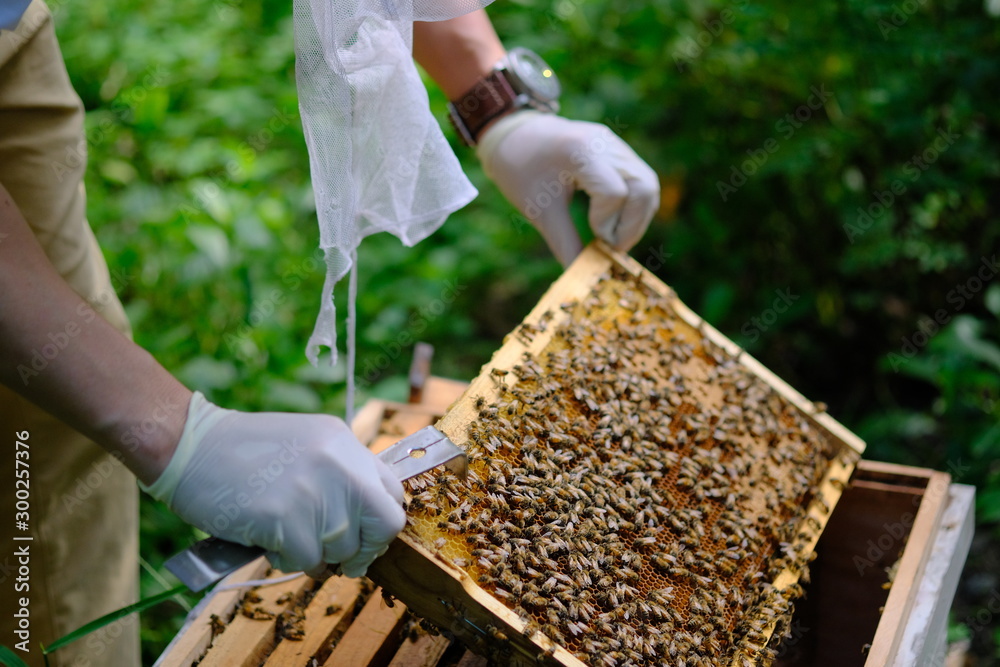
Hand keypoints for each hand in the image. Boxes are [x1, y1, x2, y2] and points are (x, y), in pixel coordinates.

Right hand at [141, 392, 405, 576]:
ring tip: (285, 535)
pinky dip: (286, 559)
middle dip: (366, 549)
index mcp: (345, 443)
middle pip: (386, 524)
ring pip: (342, 549)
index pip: (393, 492)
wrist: (189, 443)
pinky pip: (306, 561)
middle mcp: (339, 463)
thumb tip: (363, 521)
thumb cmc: (241, 452)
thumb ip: (338, 474)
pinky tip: (266, 539)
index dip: (379, 523)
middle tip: (342, 559)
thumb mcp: (306, 446)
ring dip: (316, 555)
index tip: (361, 536)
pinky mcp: (285, 516)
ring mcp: (314, 489)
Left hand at [477, 111, 659, 265]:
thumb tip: (582, 277)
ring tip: (613, 236)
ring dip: (637, 218)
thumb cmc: (519, 170)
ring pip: (648, 184)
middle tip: (611, 247)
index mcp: (581, 152)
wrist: (513, 134)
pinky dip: (635, 206)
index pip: (614, 192)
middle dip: (632, 224)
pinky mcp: (619, 151)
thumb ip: (564, 244)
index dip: (607, 222)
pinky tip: (613, 221)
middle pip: (644, 186)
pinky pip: (642, 180)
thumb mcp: (539, 210)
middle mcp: (605, 143)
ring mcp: (615, 145)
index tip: (594, 238)